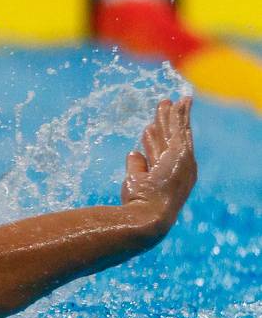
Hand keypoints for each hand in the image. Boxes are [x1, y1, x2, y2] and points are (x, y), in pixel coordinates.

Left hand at [121, 96, 195, 231]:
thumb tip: (134, 153)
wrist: (148, 216)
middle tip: (164, 106)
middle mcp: (182, 168)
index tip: (151, 128)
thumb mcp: (136, 183)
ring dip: (170, 115)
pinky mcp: (181, 153)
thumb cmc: (139, 207)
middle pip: (172, 139)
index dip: (158, 139)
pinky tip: (179, 102)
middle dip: (167, 123)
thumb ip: (137, 167)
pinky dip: (180, 114)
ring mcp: (183, 161)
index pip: (164, 153)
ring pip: (175, 131)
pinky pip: (180, 128)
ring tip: (166, 102)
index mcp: (172, 178)